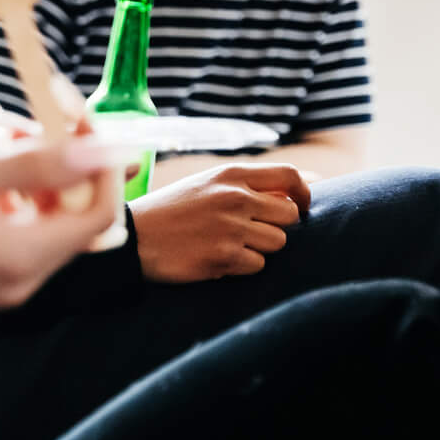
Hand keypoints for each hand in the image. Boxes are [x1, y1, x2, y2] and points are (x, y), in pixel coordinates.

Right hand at [0, 133, 122, 331]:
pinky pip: (17, 232)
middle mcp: (21, 281)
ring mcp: (2, 285)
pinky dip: (4, 195)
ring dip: (26, 173)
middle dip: (56, 159)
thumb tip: (100, 151)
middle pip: (73, 213)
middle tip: (17, 119)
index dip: (97, 158)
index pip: (99, 209)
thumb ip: (34, 164)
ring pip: (44, 219)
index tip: (73, 114)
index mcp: (21, 257)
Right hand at [128, 162, 311, 282]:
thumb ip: (246, 185)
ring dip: (259, 248)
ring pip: (277, 243)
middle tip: (253, 231)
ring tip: (229, 243)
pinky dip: (242, 265)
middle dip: (277, 226)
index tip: (302, 206)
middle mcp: (234, 197)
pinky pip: (258, 265)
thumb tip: (300, 189)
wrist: (134, 237)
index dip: (304, 192)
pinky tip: (217, 257)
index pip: (289, 175)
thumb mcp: (206, 184)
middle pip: (289, 215)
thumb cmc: (172, 209)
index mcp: (230, 174)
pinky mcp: (224, 256)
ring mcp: (230, 228)